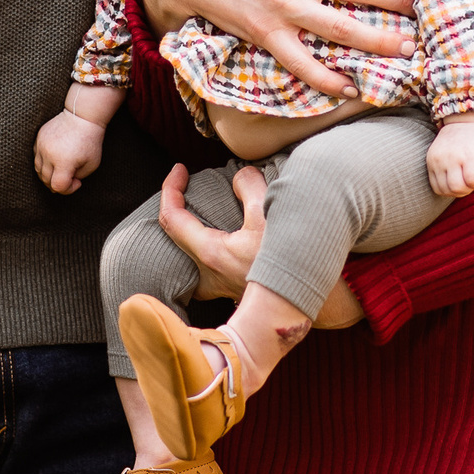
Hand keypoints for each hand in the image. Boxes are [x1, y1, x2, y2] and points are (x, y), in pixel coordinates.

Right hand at [33, 110, 105, 193]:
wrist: (82, 116)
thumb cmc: (90, 141)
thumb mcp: (92, 164)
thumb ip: (77, 178)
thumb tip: (64, 183)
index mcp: (64, 162)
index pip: (58, 186)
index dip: (68, 189)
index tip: (77, 182)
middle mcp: (49, 154)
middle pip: (46, 180)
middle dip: (58, 183)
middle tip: (70, 178)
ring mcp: (41, 145)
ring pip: (38, 170)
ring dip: (49, 175)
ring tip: (61, 170)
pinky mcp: (38, 139)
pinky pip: (36, 157)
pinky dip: (44, 163)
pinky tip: (55, 160)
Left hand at [156, 163, 365, 327]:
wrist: (303, 304)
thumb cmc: (287, 262)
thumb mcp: (268, 214)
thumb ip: (250, 186)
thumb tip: (242, 176)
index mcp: (210, 252)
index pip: (172, 217)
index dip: (170, 188)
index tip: (179, 170)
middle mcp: (209, 273)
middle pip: (175, 238)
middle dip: (175, 208)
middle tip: (184, 189)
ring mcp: (221, 285)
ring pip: (189, 258)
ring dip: (189, 233)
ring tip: (198, 214)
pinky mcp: (235, 289)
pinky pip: (208, 267)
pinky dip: (208, 246)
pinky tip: (226, 238)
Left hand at [425, 115, 473, 197]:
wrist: (472, 116)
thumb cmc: (462, 138)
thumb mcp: (444, 153)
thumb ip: (444, 169)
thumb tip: (454, 191)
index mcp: (432, 160)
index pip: (437, 189)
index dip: (452, 191)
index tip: (462, 183)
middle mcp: (440, 160)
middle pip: (448, 191)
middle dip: (462, 192)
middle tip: (471, 182)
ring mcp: (454, 158)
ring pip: (458, 188)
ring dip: (470, 189)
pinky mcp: (470, 156)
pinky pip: (472, 181)